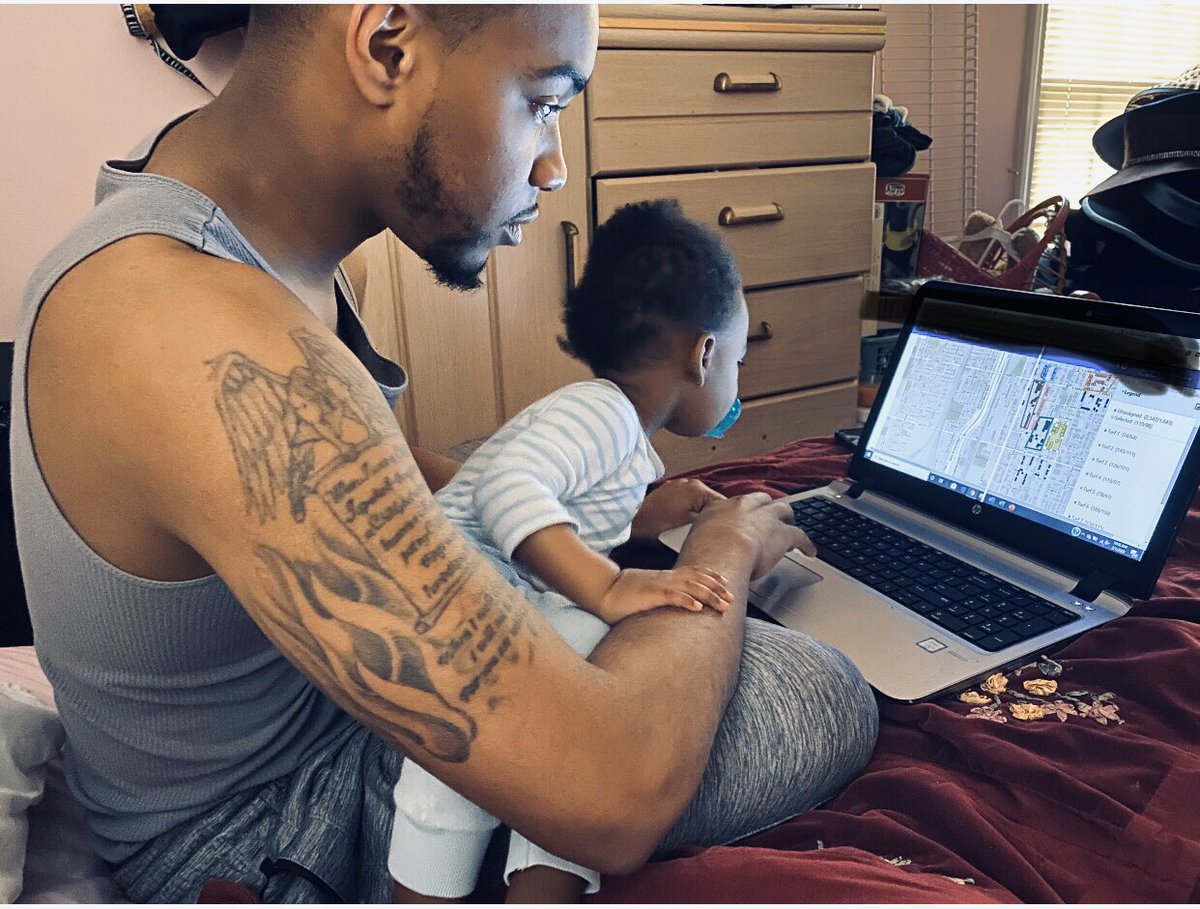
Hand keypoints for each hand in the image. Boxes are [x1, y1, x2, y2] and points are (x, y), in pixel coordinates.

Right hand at [595, 567, 733, 623]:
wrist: (603, 590)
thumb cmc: (623, 593)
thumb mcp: (648, 590)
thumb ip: (662, 593)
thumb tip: (672, 599)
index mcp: (665, 576)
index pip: (693, 572)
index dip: (711, 576)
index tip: (726, 582)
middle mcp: (666, 578)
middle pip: (698, 579)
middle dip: (717, 589)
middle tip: (732, 598)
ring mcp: (659, 585)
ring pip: (691, 587)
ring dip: (709, 595)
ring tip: (723, 604)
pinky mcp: (651, 595)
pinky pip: (672, 596)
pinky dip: (687, 600)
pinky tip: (698, 608)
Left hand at [629, 478, 725, 542]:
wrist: (631, 524)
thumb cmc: (658, 527)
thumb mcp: (689, 527)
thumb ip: (708, 522)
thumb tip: (721, 523)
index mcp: (697, 489)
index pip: (722, 504)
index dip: (725, 519)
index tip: (724, 532)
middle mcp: (689, 483)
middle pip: (710, 501)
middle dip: (711, 515)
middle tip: (710, 532)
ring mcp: (678, 485)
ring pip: (698, 501)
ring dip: (699, 512)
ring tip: (696, 528)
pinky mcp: (669, 491)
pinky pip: (686, 500)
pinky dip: (687, 509)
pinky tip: (683, 521)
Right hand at [682, 492, 813, 580]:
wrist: (721, 552)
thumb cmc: (703, 552)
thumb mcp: (693, 540)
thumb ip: (699, 542)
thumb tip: (697, 555)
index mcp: (720, 507)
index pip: (734, 504)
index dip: (741, 512)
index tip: (742, 518)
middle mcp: (744, 506)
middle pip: (761, 500)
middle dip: (766, 508)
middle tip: (768, 517)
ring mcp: (765, 516)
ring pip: (782, 510)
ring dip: (786, 518)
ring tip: (790, 527)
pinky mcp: (783, 532)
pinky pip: (799, 535)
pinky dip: (806, 544)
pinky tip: (809, 551)